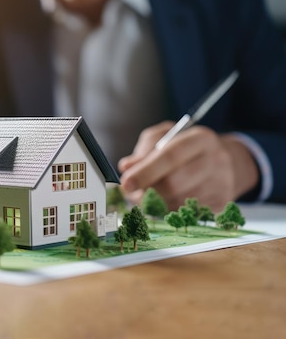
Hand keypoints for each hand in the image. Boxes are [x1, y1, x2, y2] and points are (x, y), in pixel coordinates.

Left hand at [118, 121, 258, 210]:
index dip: (145, 172)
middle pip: (173, 185)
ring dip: (154, 203)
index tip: (125, 184)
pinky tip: (168, 200)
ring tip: (149, 195)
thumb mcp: (165, 137)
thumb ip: (144, 150)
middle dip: (146, 192)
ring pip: (176, 203)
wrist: (227, 162)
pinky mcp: (221, 205)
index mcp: (200, 139)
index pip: (170, 156)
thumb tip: (126, 167)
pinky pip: (185, 215)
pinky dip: (169, 210)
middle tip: (133, 193)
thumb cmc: (187, 148)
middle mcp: (215, 161)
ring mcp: (221, 185)